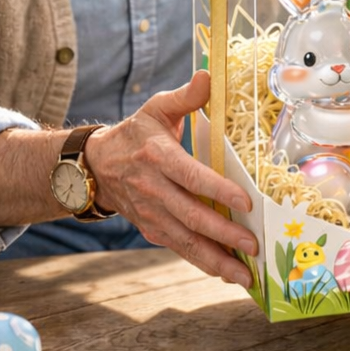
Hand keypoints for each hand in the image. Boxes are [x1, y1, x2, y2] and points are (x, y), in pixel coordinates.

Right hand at [84, 71, 255, 285]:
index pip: (191, 176)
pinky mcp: (153, 230)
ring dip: (217, 260)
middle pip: (192, 216)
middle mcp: (154, 190)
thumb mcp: (157, 109)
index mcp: (158, 157)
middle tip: (254, 245)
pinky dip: (204, 263)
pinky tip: (229, 274)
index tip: (245, 202)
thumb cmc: (136, 134)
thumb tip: (210, 75)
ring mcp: (153, 214)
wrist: (95, 167)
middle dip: (224, 234)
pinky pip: (181, 249)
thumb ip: (186, 97)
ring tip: (246, 275)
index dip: (217, 190)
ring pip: (187, 241)